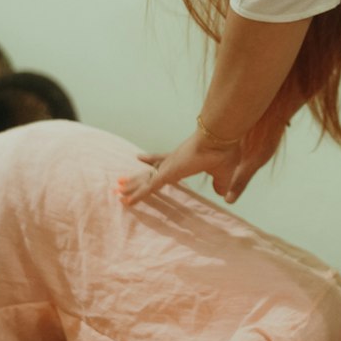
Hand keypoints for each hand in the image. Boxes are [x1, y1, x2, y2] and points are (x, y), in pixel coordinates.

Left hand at [117, 130, 244, 206]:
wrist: (220, 139)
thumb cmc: (224, 151)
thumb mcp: (224, 173)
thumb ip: (220, 183)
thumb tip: (221, 193)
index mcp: (184, 159)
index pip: (163, 160)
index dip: (152, 160)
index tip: (140, 158)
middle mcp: (172, 161)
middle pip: (149, 170)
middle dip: (136, 177)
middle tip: (122, 181)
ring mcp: (168, 166)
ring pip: (144, 179)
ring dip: (131, 186)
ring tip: (116, 190)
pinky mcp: (167, 174)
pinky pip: (147, 188)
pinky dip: (136, 196)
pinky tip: (126, 202)